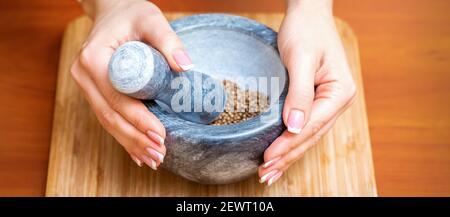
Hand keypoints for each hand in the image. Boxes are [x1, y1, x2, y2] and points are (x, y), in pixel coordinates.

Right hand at [70, 0, 192, 168]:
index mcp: (94, 59)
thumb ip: (168, 40)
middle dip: (135, 139)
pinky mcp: (95, 91)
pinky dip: (124, 137)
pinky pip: (108, 117)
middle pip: (110, 115)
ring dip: (130, 143)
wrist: (113, 11)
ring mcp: (87, 85)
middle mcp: (84, 75)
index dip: (139, 120)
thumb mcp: (151, 19)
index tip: (160, 135)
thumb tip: (185, 66)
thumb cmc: (131, 13)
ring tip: (153, 159)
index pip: (117, 98)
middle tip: (159, 154)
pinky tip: (138, 154)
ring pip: (107, 121)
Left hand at [258, 0, 355, 184]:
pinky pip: (304, 127)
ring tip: (270, 172)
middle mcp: (337, 102)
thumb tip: (293, 127)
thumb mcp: (302, 58)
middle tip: (265, 174)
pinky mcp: (316, 102)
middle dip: (287, 156)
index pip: (311, 126)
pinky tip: (280, 154)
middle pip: (310, 136)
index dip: (288, 144)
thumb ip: (299, 92)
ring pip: (307, 136)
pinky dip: (290, 142)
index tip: (268, 157)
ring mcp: (328, 103)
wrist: (308, 15)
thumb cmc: (306, 30)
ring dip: (288, 155)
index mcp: (340, 93)